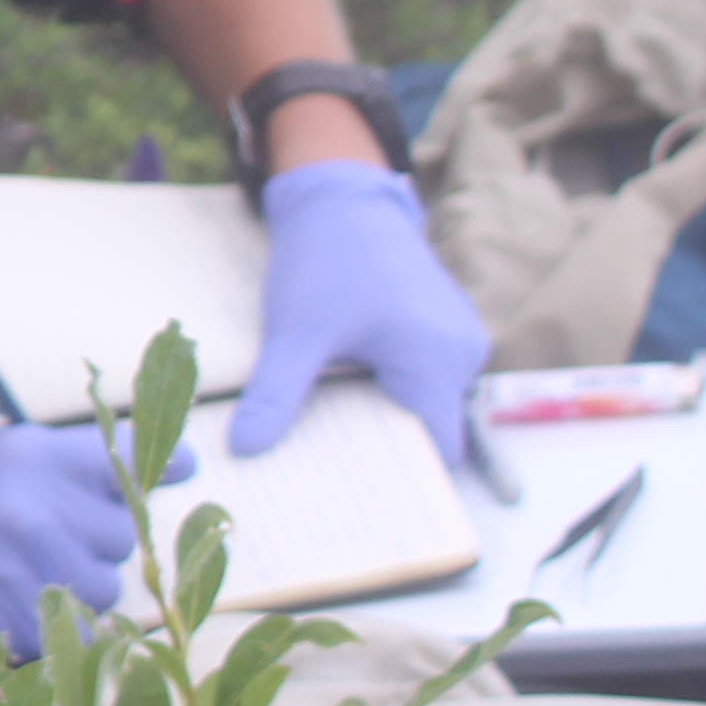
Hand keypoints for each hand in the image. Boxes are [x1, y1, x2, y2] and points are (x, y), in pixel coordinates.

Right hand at [0, 424, 192, 652]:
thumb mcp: (18, 459)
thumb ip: (93, 461)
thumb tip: (188, 463)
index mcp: (31, 455)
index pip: (123, 457)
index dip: (152, 468)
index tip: (183, 466)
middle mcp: (27, 504)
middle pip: (121, 536)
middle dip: (96, 543)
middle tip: (49, 536)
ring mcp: (16, 565)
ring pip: (105, 589)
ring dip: (81, 588)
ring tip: (32, 570)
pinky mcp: (8, 616)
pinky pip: (74, 629)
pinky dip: (57, 626)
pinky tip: (20, 601)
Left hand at [231, 160, 490, 465]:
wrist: (343, 199)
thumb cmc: (324, 261)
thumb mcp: (294, 331)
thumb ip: (276, 393)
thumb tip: (245, 450)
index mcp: (435, 361)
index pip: (436, 453)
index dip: (403, 484)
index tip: (357, 507)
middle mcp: (461, 356)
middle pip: (429, 434)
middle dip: (384, 459)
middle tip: (328, 483)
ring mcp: (459, 343)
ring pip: (424, 408)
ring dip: (384, 424)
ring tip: (331, 445)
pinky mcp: (444, 333)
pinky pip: (422, 381)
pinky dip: (389, 395)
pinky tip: (346, 402)